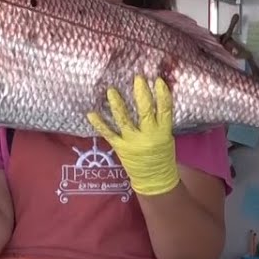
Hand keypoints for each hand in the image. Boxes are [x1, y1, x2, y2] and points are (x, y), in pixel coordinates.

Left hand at [87, 75, 178, 196]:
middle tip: (137, 79)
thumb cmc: (162, 155)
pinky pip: (108, 133)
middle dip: (141, 94)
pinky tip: (91, 113)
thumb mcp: (166, 136)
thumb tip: (154, 97)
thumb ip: (160, 120)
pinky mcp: (119, 147)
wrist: (154, 179)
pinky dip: (99, 123)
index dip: (163, 95)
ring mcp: (132, 142)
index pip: (165, 110)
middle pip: (145, 112)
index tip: (158, 80)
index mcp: (163, 132)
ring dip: (117, 105)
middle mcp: (148, 136)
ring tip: (111, 91)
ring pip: (124, 121)